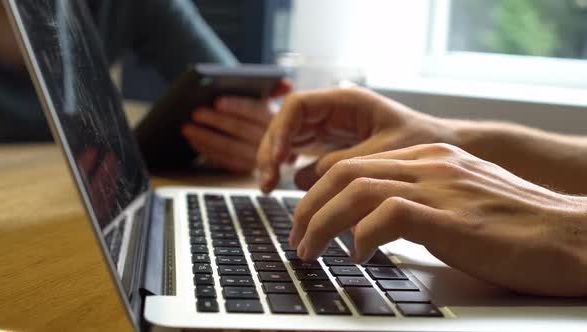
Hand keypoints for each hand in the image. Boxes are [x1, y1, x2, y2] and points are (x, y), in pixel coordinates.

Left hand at [182, 79, 291, 172]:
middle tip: (194, 113)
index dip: (237, 106)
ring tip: (187, 128)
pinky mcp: (247, 170)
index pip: (257, 111)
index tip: (217, 101)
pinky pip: (226, 162)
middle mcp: (271, 141)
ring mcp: (259, 159)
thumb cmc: (265, 115)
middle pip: (240, 129)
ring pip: (230, 148)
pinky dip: (208, 152)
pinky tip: (194, 143)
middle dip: (216, 121)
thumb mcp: (274, 102)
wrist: (280, 144)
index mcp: (277, 120)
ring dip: (206, 138)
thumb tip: (286, 83)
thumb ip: (274, 89)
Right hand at [257, 87, 458, 191]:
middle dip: (271, 149)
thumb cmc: (424, 141)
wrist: (444, 149)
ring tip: (268, 186)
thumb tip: (301, 180)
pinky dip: (288, 166)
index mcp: (347, 103)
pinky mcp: (333, 146)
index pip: (298, 106)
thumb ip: (345, 164)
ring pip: (289, 138)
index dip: (281, 130)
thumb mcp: (386, 152)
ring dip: (275, 160)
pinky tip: (282, 181)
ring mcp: (332, 129)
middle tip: (266, 181)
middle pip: (287, 123)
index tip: (278, 159)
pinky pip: (301, 151)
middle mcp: (334, 112)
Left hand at [290, 143, 586, 295]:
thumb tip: (374, 222)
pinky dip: (361, 236)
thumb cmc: (515, 226)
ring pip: (355, 190)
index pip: (355, 163)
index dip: (321, 191)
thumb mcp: (457, 201)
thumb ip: (418, 201)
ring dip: (321, 223)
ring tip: (309, 250)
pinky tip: (358, 257)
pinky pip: (387, 215)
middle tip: (296, 237)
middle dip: (308, 206)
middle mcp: (430, 164)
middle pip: (344, 173)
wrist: (569, 235)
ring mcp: (440, 187)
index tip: (307, 218)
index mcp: (429, 158)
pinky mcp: (451, 218)